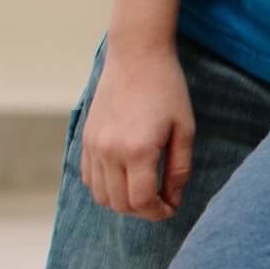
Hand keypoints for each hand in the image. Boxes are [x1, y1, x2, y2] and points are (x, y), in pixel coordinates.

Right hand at [80, 43, 195, 220]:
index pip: (141, 202)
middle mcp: (109, 152)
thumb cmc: (167, 89)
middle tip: (161, 203)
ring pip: (100, 195)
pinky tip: (124, 178)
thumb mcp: (184, 129)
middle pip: (119, 204)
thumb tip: (173, 198)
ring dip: (122, 202)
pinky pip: (88, 177)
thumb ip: (179, 169)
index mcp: (137, 150)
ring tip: (144, 192)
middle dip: (143, 212)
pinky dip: (105, 187)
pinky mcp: (85, 138)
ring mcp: (93, 145)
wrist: (136, 55)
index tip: (172, 207)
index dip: (158, 212)